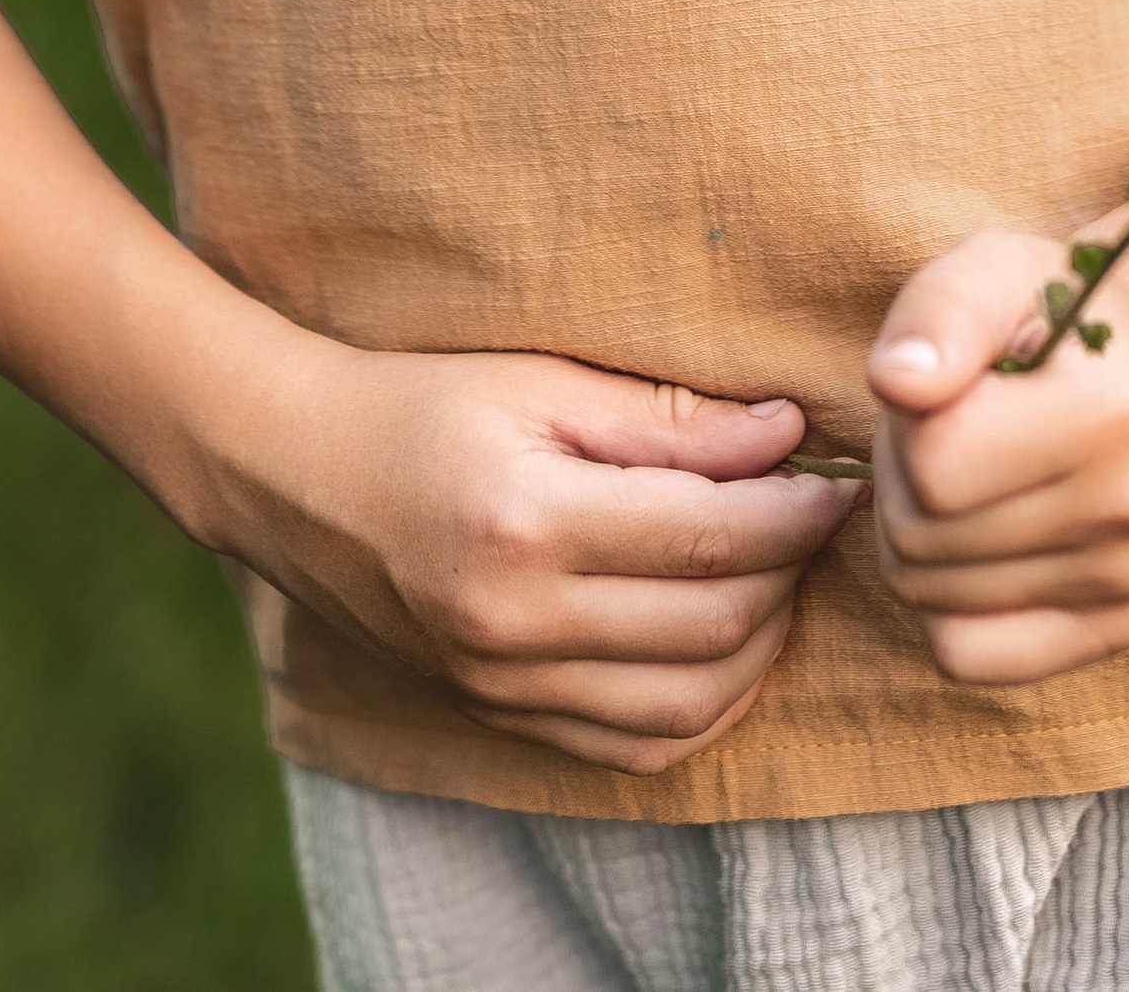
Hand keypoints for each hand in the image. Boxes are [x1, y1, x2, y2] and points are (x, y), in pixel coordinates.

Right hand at [222, 340, 859, 771]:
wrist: (295, 477)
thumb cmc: (422, 404)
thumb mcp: (542, 382)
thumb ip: (667, 420)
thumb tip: (787, 436)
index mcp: (527, 520)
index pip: (711, 536)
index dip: (795, 510)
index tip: (833, 476)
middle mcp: (517, 621)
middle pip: (714, 624)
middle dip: (788, 571)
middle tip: (812, 514)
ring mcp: (505, 684)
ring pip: (689, 704)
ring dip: (760, 646)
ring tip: (773, 574)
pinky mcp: (500, 716)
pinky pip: (635, 746)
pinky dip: (703, 705)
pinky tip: (723, 643)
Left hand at [864, 231, 1128, 685]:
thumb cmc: (1046, 313)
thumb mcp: (985, 271)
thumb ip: (935, 314)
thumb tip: (897, 383)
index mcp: (1116, 407)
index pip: (935, 466)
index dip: (909, 422)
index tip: (947, 385)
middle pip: (923, 539)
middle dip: (908, 479)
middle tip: (956, 427)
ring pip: (932, 600)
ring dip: (923, 534)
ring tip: (977, 470)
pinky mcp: (1127, 628)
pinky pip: (968, 656)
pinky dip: (949, 604)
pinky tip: (986, 538)